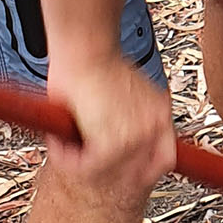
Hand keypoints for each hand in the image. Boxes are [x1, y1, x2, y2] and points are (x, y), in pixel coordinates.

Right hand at [45, 54, 176, 194]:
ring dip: (83, 165)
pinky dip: (68, 161)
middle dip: (109, 170)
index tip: (118, 167)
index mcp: (160, 113)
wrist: (86, 50)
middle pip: (144, 171)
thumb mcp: (123, 92)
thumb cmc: (94, 63)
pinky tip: (58, 146)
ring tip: (65, 147)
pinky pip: (89, 168)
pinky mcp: (113, 144)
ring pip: (112, 173)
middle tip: (83, 158)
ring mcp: (138, 137)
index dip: (139, 167)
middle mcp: (156, 126)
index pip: (164, 155)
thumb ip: (123, 116)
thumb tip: (108, 134)